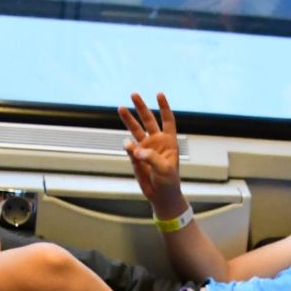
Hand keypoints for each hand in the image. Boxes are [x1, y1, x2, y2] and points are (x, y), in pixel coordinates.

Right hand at [117, 91, 185, 215]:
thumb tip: (135, 149)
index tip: (159, 94)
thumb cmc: (169, 182)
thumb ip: (151, 157)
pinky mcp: (136, 157)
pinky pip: (130, 148)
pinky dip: (128, 146)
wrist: (161, 195)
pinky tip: (127, 146)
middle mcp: (157, 142)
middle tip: (134, 95)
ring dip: (129, 119)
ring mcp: (145, 148)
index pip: (167, 120)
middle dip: (141, 107)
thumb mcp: (165, 169)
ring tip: (121, 108)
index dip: (164, 107)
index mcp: (169, 141)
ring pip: (136, 129)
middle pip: (148, 120)